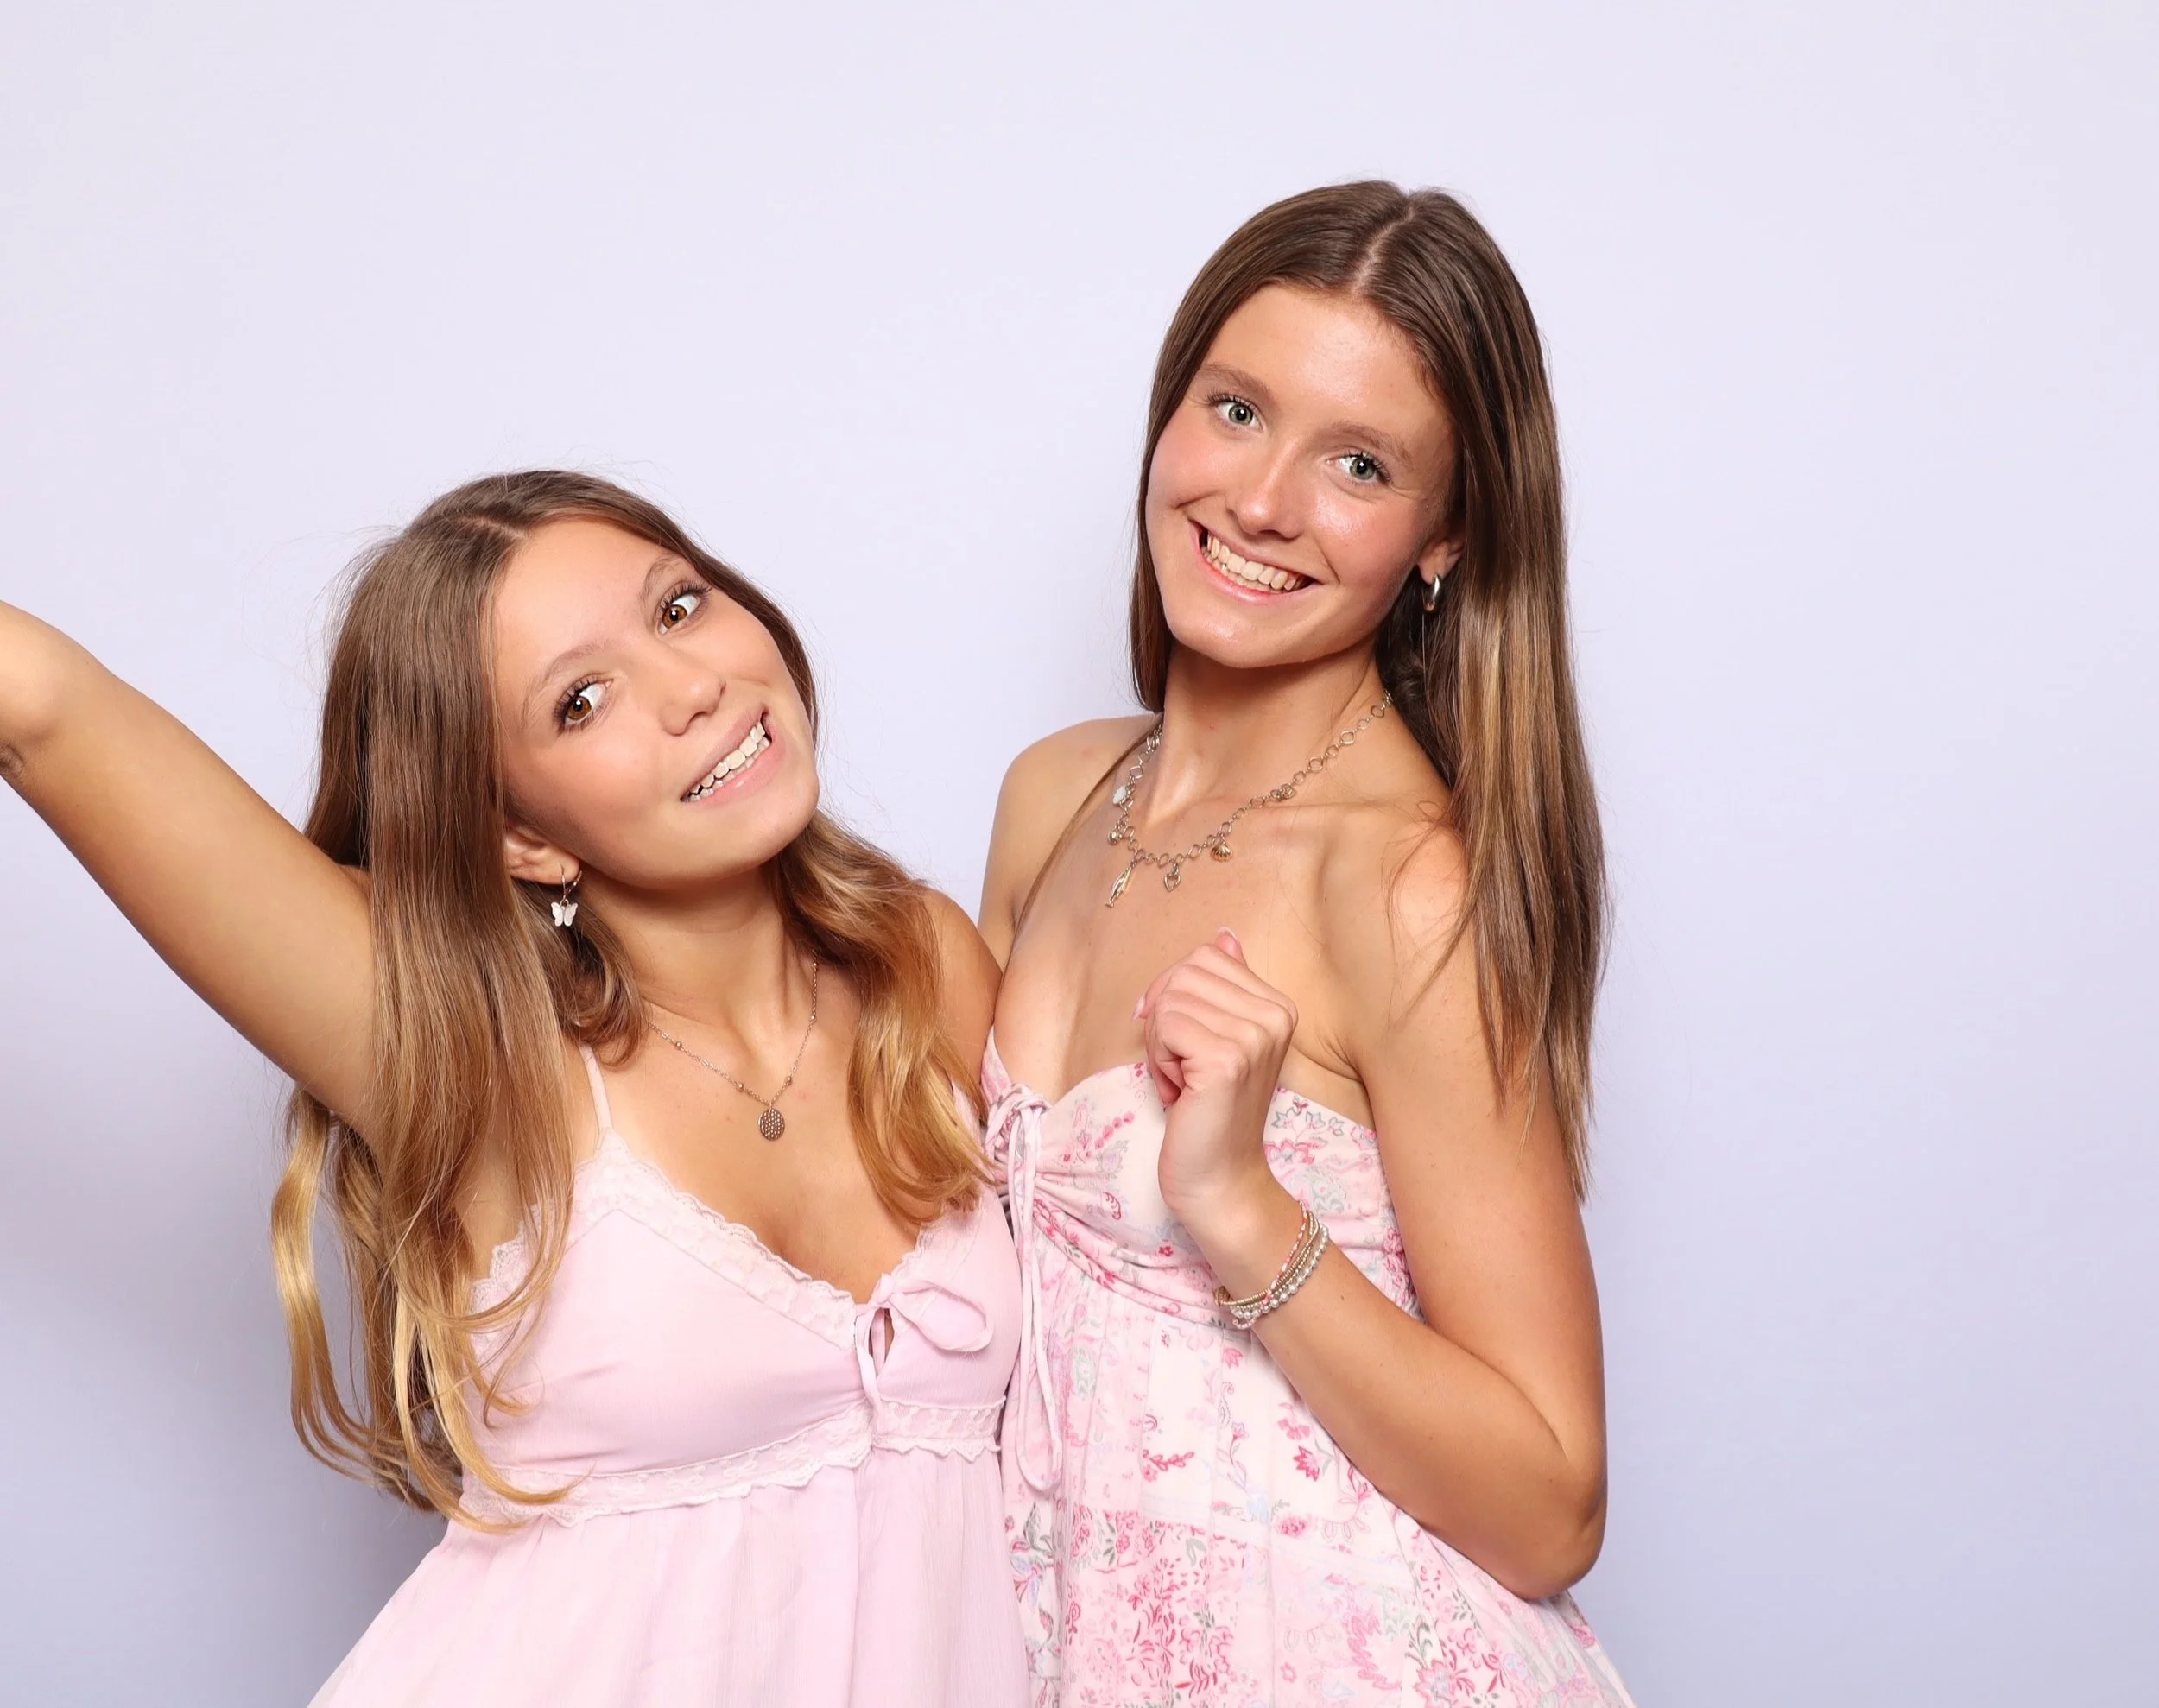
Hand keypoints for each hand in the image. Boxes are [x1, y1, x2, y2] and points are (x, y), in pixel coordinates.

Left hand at [1136, 930, 1302, 1264]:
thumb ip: (1223, 988)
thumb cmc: (1208, 1112)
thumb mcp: (1217, 1040)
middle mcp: (1275, 1015)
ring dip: (1159, 1045)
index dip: (1176, 997)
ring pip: (1169, 999)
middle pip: (1184, 973)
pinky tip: (1179, 1093)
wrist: (1220, 1180)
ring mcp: (1254, 1036)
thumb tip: (1224, 935)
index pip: (1204, 957)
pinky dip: (1157, 1061)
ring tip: (1183, 1083)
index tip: (1185, 1045)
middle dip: (1165, 1020)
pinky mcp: (1226, 1059)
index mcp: (1278, 1006)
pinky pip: (1163, 1026)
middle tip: (1182, 1068)